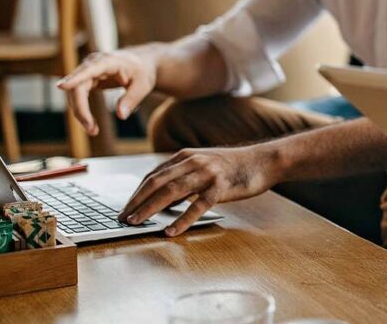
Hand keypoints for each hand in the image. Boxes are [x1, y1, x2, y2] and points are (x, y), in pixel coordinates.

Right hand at [56, 49, 156, 134]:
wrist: (142, 63)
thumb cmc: (143, 72)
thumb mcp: (143, 86)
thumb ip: (132, 99)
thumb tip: (121, 115)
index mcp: (109, 61)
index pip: (89, 70)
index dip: (75, 78)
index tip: (60, 86)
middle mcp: (94, 63)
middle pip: (77, 86)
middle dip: (81, 109)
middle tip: (92, 130)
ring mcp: (88, 71)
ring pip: (74, 93)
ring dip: (80, 112)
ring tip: (93, 130)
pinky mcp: (86, 79)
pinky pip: (78, 95)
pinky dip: (81, 109)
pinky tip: (90, 124)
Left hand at [119, 145, 276, 235]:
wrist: (263, 161)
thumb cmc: (233, 166)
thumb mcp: (204, 165)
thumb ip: (183, 178)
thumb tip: (161, 200)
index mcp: (186, 155)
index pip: (153, 175)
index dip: (137, 193)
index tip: (125, 208)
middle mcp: (193, 161)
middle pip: (157, 182)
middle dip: (137, 202)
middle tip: (123, 218)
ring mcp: (207, 173)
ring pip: (171, 192)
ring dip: (150, 208)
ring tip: (137, 222)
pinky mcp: (221, 187)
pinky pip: (197, 205)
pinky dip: (182, 219)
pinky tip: (171, 230)